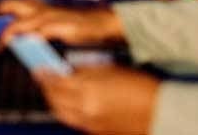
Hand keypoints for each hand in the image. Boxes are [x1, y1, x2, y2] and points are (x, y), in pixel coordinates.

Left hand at [0, 0, 124, 50]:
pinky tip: (19, 45)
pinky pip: (39, 31)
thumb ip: (41, 31)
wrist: (106, 24)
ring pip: (22, 20)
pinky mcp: (60, 26)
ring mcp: (51, 16)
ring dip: (7, 33)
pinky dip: (28, 37)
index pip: (14, 3)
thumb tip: (24, 41)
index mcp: (43, 8)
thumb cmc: (85, 26)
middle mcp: (44, 8)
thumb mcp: (58, 28)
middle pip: (12, 4)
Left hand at [34, 66, 158, 134]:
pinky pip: (74, 122)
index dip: (44, 75)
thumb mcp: (111, 70)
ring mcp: (90, 123)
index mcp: (88, 89)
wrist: (159, 111)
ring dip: (54, 102)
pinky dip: (68, 113)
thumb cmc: (140, 86)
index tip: (39, 69)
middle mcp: (85, 109)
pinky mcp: (96, 132)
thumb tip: (69, 70)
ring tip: (54, 92)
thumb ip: (87, 71)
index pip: (56, 82)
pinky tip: (70, 105)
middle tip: (44, 79)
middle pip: (54, 99)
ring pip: (62, 114)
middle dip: (46, 89)